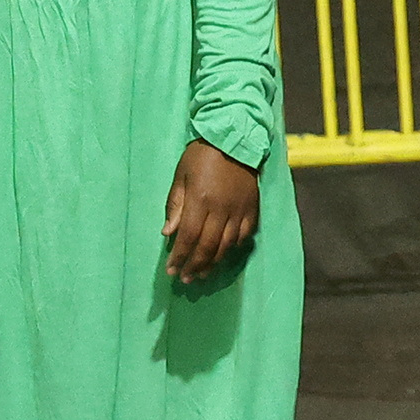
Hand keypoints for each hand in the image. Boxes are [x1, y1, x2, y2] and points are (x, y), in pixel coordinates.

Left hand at [162, 138, 259, 286]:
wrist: (234, 140)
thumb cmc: (201, 155)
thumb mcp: (180, 176)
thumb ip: (175, 205)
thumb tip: (168, 233)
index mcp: (200, 200)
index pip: (188, 237)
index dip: (179, 256)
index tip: (171, 270)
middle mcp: (221, 209)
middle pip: (207, 246)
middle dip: (195, 266)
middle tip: (185, 279)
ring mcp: (238, 210)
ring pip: (226, 245)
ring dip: (212, 263)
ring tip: (202, 274)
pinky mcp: (252, 209)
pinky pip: (243, 235)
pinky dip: (233, 248)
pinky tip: (223, 254)